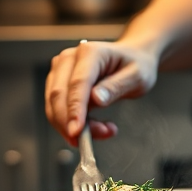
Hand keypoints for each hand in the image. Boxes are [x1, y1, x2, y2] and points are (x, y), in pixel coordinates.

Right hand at [44, 40, 158, 144]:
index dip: (75, 109)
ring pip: (54, 106)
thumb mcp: (137, 76)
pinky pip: (57, 109)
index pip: (77, 83)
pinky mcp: (57, 82)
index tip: (76, 132)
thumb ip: (117, 86)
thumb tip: (96, 99)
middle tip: (96, 138)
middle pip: (58, 95)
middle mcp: (69, 58)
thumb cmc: (135, 65)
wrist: (131, 58)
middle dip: (72, 123)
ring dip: (72, 126)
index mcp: (90, 52)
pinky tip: (94, 126)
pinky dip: (71, 124)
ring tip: (103, 130)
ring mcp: (60, 70)